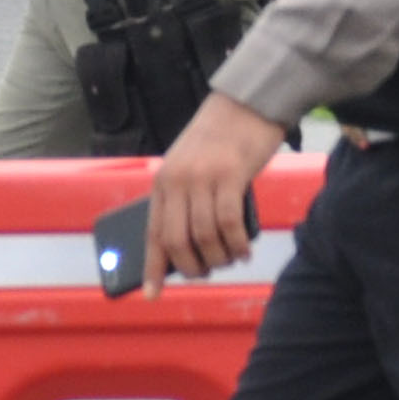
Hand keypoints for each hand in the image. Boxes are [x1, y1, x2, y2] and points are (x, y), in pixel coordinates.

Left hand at [149, 90, 291, 280]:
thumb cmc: (221, 140)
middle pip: (176, 241)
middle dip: (193, 266)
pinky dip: (237, 244)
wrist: (246, 104)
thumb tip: (191, 246)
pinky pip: (229, 223)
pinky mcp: (229, 176)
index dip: (152, 267)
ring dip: (219, 257)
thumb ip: (187, 200)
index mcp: (162, 182)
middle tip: (210, 271)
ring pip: (204, 236)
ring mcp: (201, 179)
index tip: (152, 294)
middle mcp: (176, 182)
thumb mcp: (191, 168)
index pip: (152, 233)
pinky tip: (245, 250)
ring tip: (232, 259)